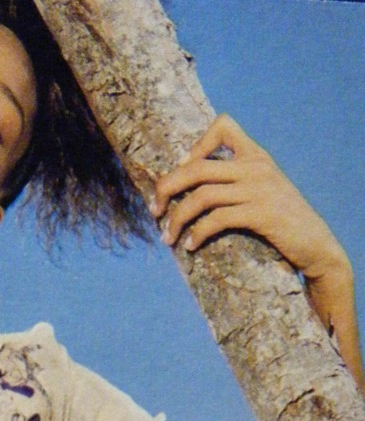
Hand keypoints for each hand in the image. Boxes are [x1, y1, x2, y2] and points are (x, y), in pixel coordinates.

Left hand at [151, 113, 361, 388]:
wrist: (316, 245)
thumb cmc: (282, 222)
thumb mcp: (262, 191)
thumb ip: (236, 182)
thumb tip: (194, 190)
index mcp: (256, 155)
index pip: (223, 125)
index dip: (196, 144)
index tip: (182, 169)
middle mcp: (256, 167)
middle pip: (196, 167)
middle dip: (167, 188)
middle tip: (154, 210)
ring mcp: (258, 189)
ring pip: (201, 196)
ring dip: (176, 218)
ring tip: (167, 237)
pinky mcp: (260, 214)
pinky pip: (216, 220)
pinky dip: (197, 234)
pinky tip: (190, 246)